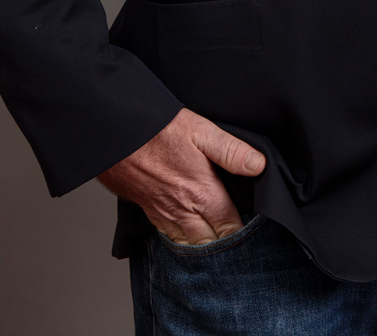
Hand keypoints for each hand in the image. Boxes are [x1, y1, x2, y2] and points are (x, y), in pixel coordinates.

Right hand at [96, 107, 266, 243]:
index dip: (246, 230)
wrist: (117, 137)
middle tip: (240, 236)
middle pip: (212, 244)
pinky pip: (171, 239)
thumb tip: (259, 166)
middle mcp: (185, 211)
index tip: (256, 226)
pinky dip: (184, 242)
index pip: (231, 228)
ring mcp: (166, 215)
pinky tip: (191, 233)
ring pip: (191, 246)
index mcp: (203, 193)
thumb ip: (231, 151)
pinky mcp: (151, 213)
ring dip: (206, 246)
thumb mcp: (201, 130)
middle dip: (227, 244)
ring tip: (218, 240)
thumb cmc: (158, 131)